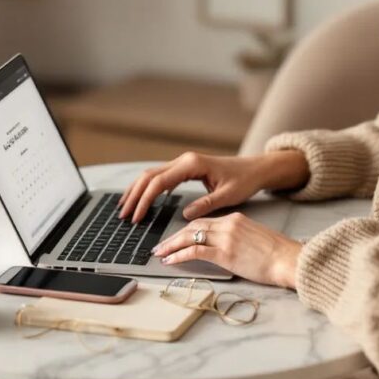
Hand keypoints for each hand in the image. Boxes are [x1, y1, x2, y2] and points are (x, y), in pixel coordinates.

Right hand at [118, 149, 309, 223]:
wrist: (255, 169)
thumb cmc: (244, 180)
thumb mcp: (228, 196)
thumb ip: (206, 204)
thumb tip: (185, 214)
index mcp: (192, 165)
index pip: (159, 183)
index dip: (144, 201)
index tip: (137, 217)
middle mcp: (184, 161)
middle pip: (149, 176)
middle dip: (134, 196)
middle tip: (124, 215)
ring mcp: (183, 163)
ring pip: (151, 175)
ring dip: (136, 191)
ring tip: (125, 208)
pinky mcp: (185, 168)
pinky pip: (160, 177)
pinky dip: (146, 188)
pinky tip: (139, 199)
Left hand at [153, 212, 301, 288]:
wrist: (289, 260)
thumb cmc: (278, 255)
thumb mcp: (255, 239)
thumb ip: (238, 239)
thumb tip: (225, 249)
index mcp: (236, 219)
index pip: (204, 222)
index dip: (186, 231)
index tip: (176, 238)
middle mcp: (228, 224)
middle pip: (193, 227)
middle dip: (174, 237)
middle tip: (161, 245)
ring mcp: (226, 238)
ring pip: (189, 237)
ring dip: (171, 246)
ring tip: (160, 253)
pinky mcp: (224, 253)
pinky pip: (195, 251)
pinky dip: (179, 255)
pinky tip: (170, 260)